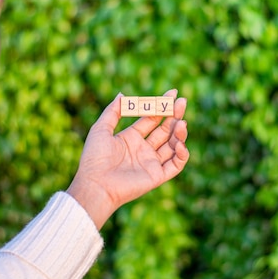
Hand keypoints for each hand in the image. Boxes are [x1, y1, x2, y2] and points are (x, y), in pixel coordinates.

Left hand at [66, 89, 189, 228]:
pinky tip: (180, 144)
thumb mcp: (100, 129)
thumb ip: (113, 111)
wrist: (95, 185)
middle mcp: (143, 150)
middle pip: (165, 130)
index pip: (151, 118)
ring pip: (173, 145)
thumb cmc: (94, 158)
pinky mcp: (157, 176)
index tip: (173, 93)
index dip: (162, 106)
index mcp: (131, 138)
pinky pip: (175, 165)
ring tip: (181, 123)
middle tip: (182, 102)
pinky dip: (182, 155)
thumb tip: (122, 94)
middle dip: (174, 115)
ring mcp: (151, 163)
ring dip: (179, 133)